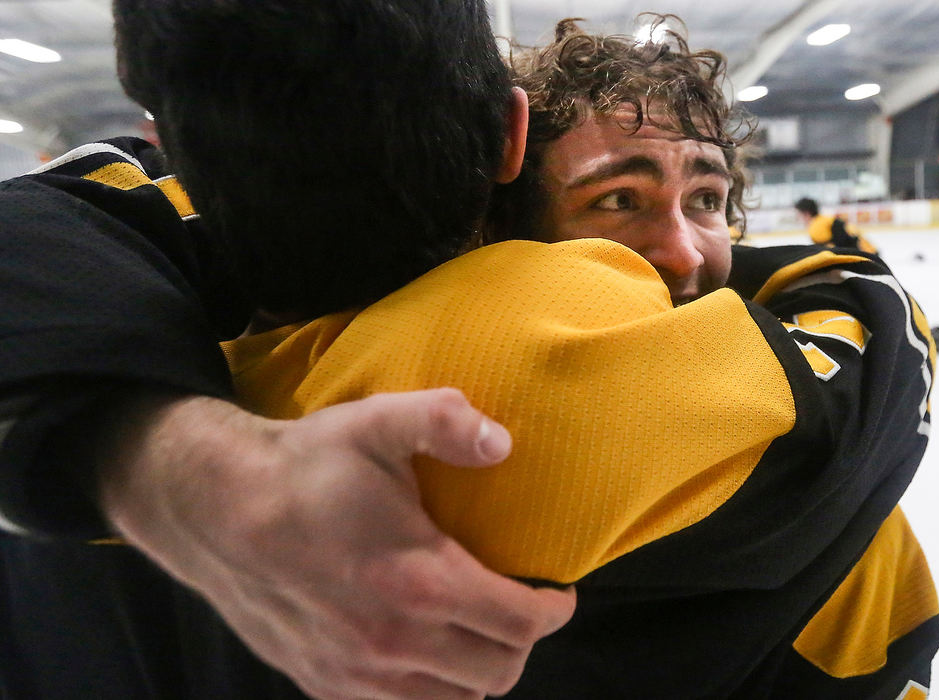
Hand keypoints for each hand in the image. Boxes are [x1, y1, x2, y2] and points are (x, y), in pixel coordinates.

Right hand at [96, 389, 575, 698]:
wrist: (215, 509)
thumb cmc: (304, 466)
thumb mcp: (378, 422)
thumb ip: (446, 423)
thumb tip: (505, 443)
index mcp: (421, 581)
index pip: (520, 624)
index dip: (553, 611)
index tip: (557, 594)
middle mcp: (394, 642)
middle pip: (496, 673)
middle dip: (521, 642)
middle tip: (519, 610)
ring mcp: (356, 673)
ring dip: (476, 672)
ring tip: (475, 632)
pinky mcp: (323, 684)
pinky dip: (427, 691)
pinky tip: (422, 654)